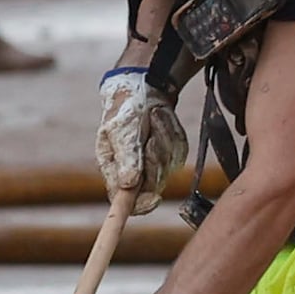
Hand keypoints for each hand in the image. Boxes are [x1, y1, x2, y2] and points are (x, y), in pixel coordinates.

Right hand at [96, 66, 184, 205]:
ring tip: (153, 119)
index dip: (141, 204)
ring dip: (163, 140)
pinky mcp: (172, 155)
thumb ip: (126, 157)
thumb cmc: (125, 110)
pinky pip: (178, 151)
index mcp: (116, 173)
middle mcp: (135, 175)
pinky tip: (162, 120)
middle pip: (153, 187)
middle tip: (149, 138)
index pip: (127, 202)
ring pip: (168, 167)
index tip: (152, 197)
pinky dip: (172, 133)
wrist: (144, 89)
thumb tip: (128, 184)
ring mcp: (155, 166)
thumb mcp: (121, 129)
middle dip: (154, 161)